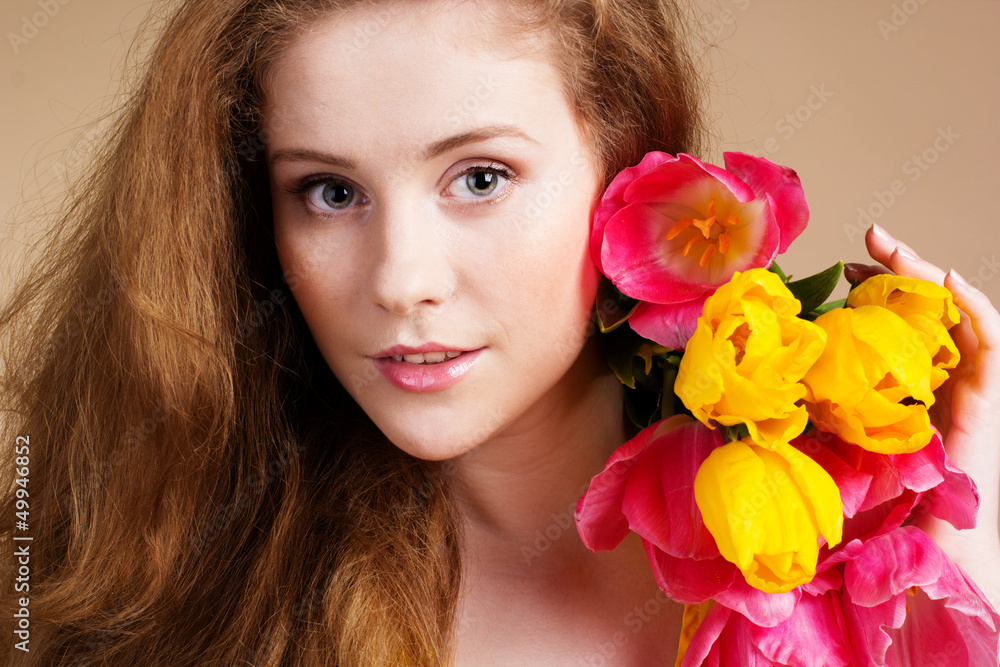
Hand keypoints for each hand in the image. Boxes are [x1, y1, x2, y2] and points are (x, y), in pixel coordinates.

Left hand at [844, 223, 999, 609]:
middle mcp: (942, 379)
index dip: (875, 291)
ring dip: (928, 276)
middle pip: (926, 311)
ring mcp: (967, 386)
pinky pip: (988, 342)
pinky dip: (973, 307)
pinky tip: (947, 280)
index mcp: (909, 385)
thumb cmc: (888, 500)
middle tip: (868, 239)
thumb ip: (822, 420)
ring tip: (895, 248)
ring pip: (955, 315)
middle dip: (899, 270)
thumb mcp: (845, 442)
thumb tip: (767, 400)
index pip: (898, 324)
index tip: (841, 266)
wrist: (933, 542)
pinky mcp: (987, 397)